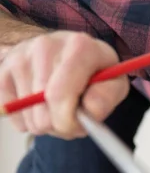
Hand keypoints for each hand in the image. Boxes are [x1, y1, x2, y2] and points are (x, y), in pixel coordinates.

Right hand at [0, 31, 128, 138]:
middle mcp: (46, 45)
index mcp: (80, 46)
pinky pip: (11, 110)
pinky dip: (27, 119)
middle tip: (73, 121)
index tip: (77, 128)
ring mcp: (20, 55)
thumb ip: (107, 97)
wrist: (72, 54)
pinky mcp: (4, 68)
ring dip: (45, 124)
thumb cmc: (97, 72)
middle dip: (60, 125)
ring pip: (27, 113)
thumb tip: (89, 111)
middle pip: (42, 109)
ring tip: (60, 110)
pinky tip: (42, 107)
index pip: (60, 94)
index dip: (67, 121)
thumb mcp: (115, 83)